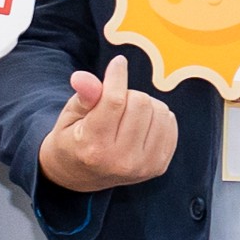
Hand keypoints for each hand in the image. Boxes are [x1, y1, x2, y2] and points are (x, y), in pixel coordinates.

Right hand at [37, 55, 177, 195]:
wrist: (80, 176)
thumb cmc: (73, 139)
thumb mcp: (70, 117)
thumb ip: (82, 97)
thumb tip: (82, 77)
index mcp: (94, 147)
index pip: (114, 101)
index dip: (117, 76)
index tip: (118, 62)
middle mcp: (121, 160)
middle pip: (140, 102)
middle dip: (127, 94)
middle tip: (113, 104)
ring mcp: (143, 166)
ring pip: (159, 111)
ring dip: (144, 105)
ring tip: (126, 115)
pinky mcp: (159, 166)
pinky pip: (170, 123)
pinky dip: (157, 116)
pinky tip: (140, 124)